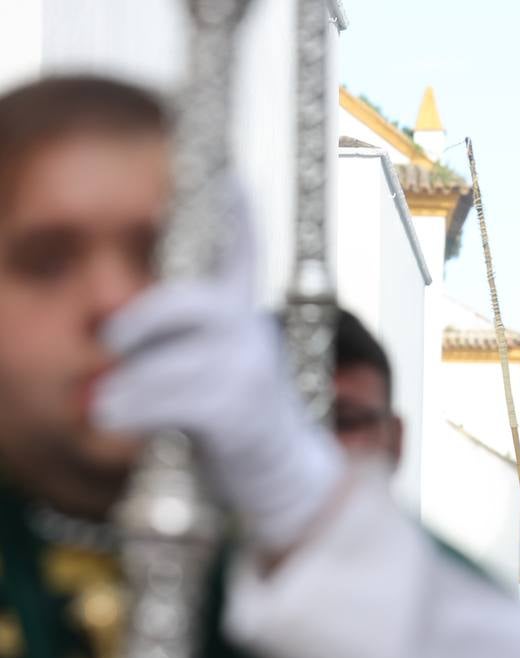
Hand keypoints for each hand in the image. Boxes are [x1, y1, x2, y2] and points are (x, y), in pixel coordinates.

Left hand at [94, 201, 342, 552]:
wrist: (284, 477)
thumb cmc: (236, 425)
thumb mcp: (214, 373)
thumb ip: (173, 353)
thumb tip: (104, 358)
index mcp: (247, 320)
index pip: (246, 259)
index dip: (241, 218)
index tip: (237, 177)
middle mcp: (253, 337)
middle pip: (192, 303)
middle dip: (141, 320)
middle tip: (107, 341)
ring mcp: (249, 372)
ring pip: (170, 362)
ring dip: (125, 387)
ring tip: (94, 408)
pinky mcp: (237, 410)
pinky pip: (171, 401)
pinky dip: (131, 411)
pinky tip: (110, 421)